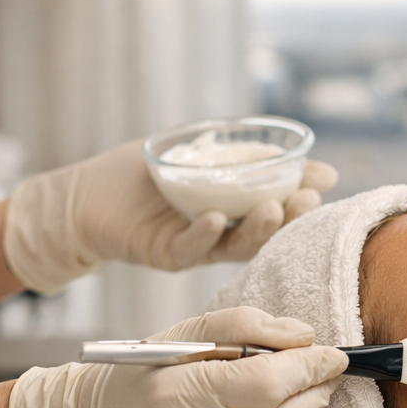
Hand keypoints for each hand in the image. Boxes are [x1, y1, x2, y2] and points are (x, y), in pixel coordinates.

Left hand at [2, 139, 338, 292]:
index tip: (323, 178)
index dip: (301, 193)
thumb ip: (249, 156)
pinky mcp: (164, 254)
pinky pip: (190, 250)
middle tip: (306, 199)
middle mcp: (220, 230)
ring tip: (271, 209)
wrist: (83, 197)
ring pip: (234, 245)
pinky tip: (214, 217)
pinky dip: (203, 234)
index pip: (277, 202)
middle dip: (289, 216)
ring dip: (256, 230)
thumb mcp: (198, 153)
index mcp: (232, 207)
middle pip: (264, 230)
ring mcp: (194, 244)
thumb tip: (314, 162)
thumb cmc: (140, 172)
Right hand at [8, 307, 347, 407]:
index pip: (271, 383)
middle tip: (324, 372)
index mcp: (184, 392)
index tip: (333, 354)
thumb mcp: (188, 333)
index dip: (312, 367)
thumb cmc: (146, 375)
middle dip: (316, 393)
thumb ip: (247, 326)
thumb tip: (306, 337)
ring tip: (297, 394)